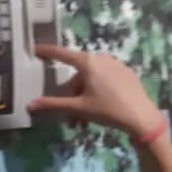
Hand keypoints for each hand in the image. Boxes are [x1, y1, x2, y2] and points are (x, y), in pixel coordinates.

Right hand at [28, 46, 162, 140]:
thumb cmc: (107, 110)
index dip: (47, 52)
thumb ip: (53, 104)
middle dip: (71, 98)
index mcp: (88, 62)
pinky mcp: (126, 74)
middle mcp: (101, 58)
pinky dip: (96, 94)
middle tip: (70, 119)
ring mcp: (115, 65)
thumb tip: (30, 105)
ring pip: (91, 81)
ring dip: (83, 100)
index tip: (35, 49)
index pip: (62, 54)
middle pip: (78, 76)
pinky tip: (98, 111)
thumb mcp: (78, 108)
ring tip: (83, 122)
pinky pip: (105, 81)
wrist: (141, 117)